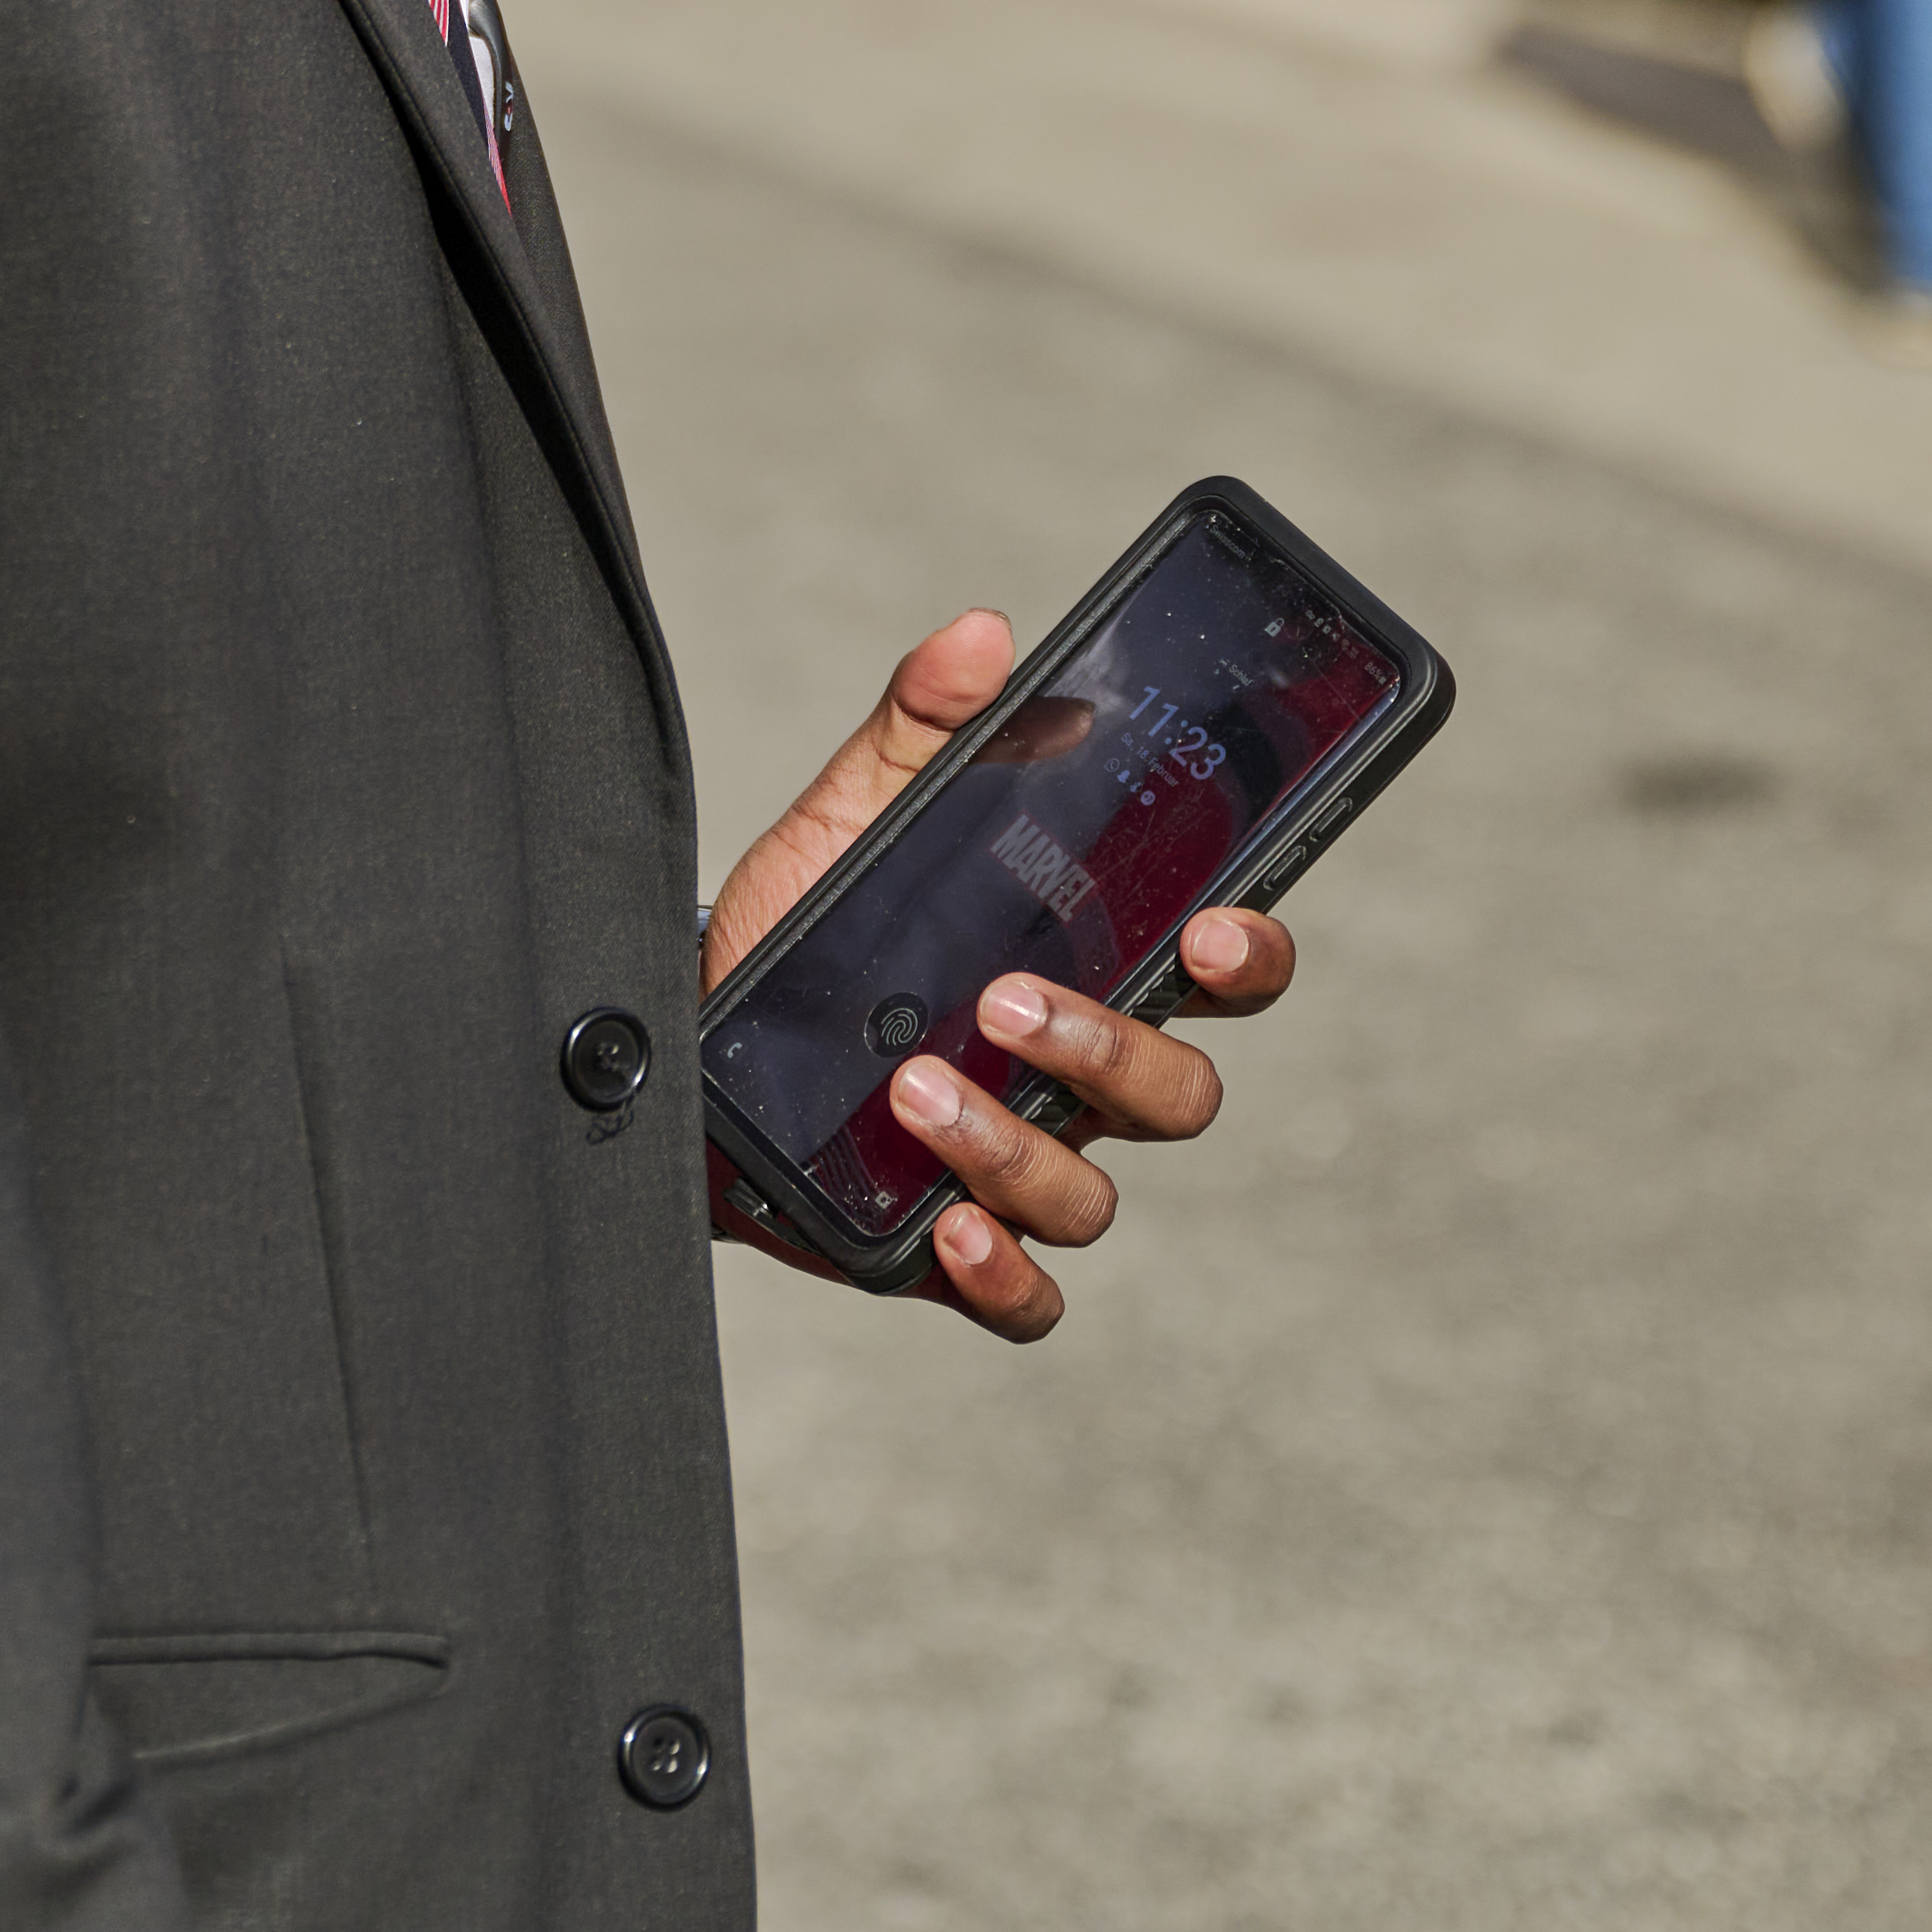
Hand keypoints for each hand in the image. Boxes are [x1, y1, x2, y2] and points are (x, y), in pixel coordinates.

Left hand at [702, 609, 1296, 1344]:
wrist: (683, 1044)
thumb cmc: (793, 933)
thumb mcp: (849, 818)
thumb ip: (918, 728)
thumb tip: (981, 634)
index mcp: (1084, 966)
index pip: (1220, 971)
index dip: (1248, 957)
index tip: (1214, 925)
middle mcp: (1073, 1078)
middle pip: (1180, 1094)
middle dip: (1110, 1052)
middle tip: (1007, 1000)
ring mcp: (1020, 1167)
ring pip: (1094, 1193)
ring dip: (1016, 1147)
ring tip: (913, 1086)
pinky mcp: (952, 1251)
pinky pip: (1025, 1298)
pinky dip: (1002, 1274)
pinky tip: (946, 1226)